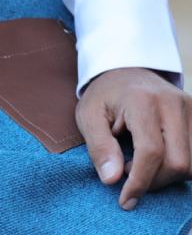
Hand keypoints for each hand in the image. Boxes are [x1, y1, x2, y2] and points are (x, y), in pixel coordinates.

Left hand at [76, 67, 191, 209]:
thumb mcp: (88, 115)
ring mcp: (188, 108)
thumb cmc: (104, 95)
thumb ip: (99, 146)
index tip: (125, 200)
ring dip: (169, 176)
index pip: (150, 152)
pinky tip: (161, 160)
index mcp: (141, 100)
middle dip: (154, 181)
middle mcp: (171, 103)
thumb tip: (112, 179)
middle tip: (129, 172)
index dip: (139, 182)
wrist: (124, 70)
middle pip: (177, 163)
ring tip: (144, 164)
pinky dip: (181, 167)